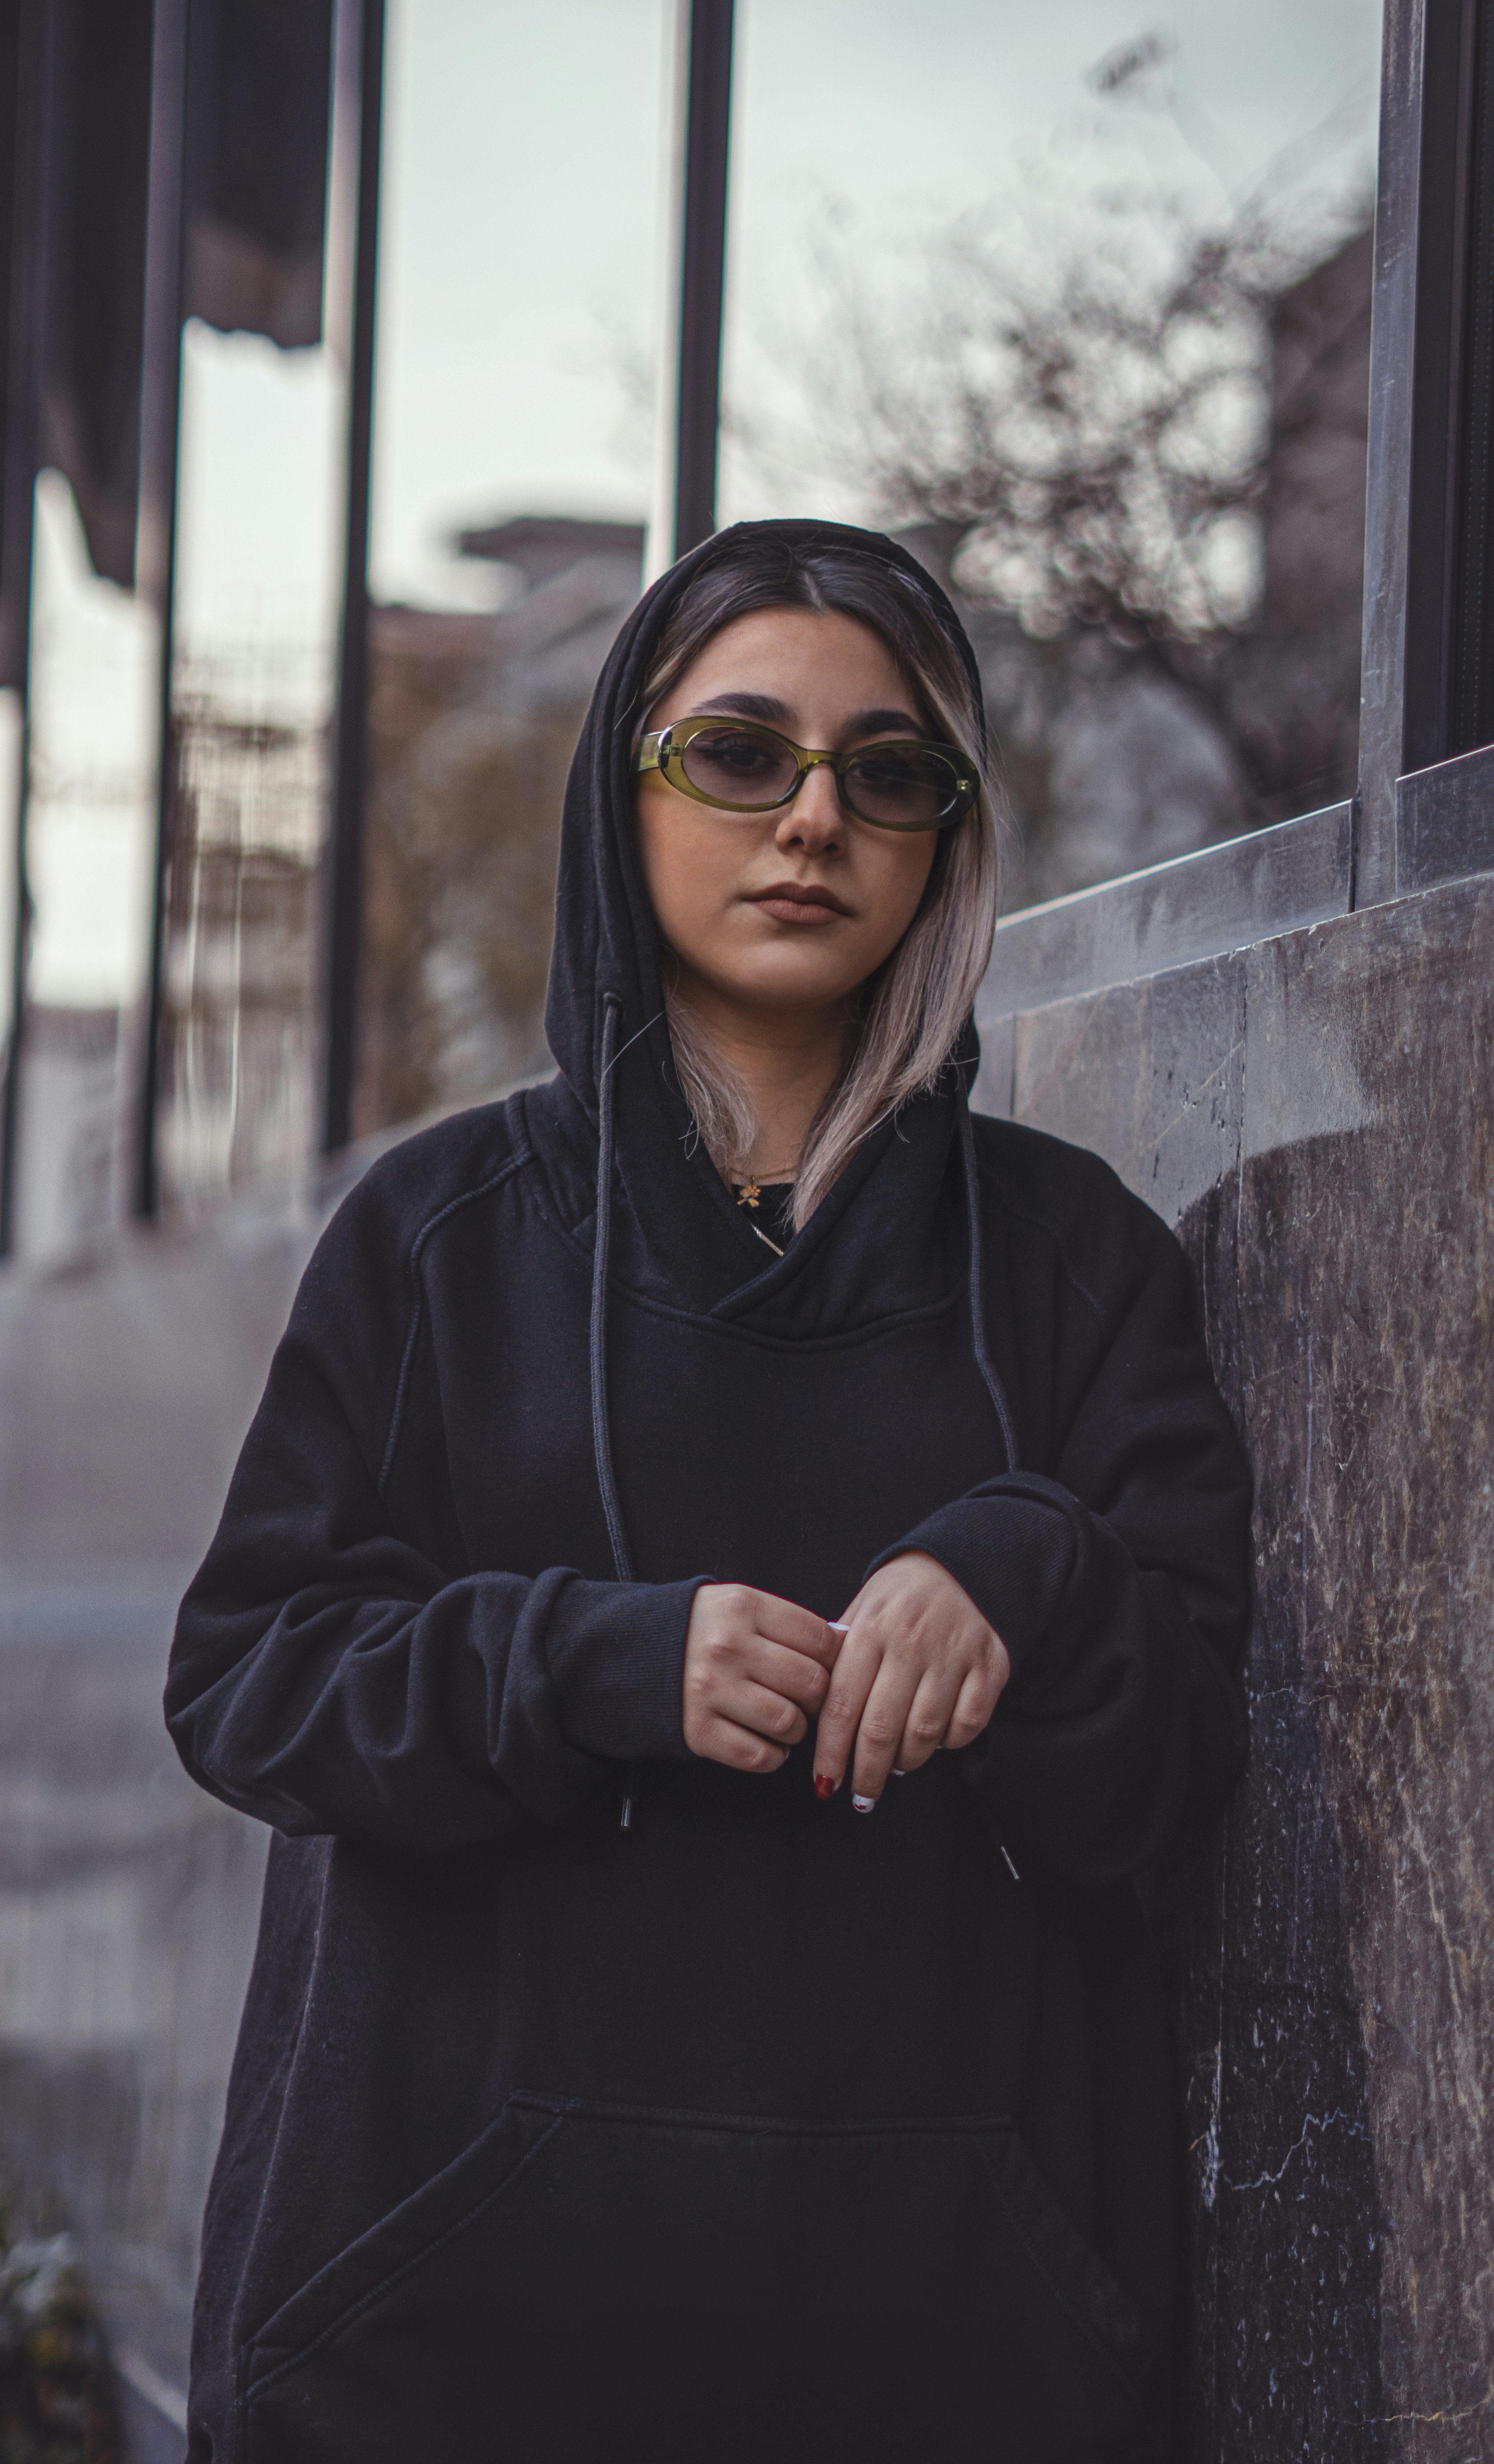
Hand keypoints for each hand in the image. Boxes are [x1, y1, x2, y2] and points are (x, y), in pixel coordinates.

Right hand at [682, 1584, 841, 1772]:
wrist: (632, 1653)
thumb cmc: (702, 1631)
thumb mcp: (739, 1606)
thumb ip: (786, 1624)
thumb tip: (846, 1646)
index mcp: (743, 1607)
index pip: (820, 1638)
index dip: (835, 1659)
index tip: (827, 1666)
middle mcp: (728, 1647)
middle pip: (812, 1683)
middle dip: (819, 1697)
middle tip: (807, 1698)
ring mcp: (711, 1690)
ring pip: (789, 1722)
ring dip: (797, 1728)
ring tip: (785, 1720)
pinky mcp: (697, 1731)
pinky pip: (759, 1755)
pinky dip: (773, 1756)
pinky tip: (767, 1743)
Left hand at [813, 1552, 1008, 1809]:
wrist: (964, 1565)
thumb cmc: (901, 1598)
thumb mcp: (862, 1610)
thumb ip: (838, 1656)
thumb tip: (813, 1712)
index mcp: (870, 1630)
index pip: (842, 1705)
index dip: (831, 1753)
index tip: (825, 1784)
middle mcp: (910, 1643)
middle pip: (881, 1729)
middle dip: (867, 1773)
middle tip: (862, 1796)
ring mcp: (953, 1655)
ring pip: (924, 1732)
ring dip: (906, 1761)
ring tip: (896, 1767)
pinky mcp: (990, 1666)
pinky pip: (967, 1724)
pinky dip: (950, 1742)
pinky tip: (937, 1741)